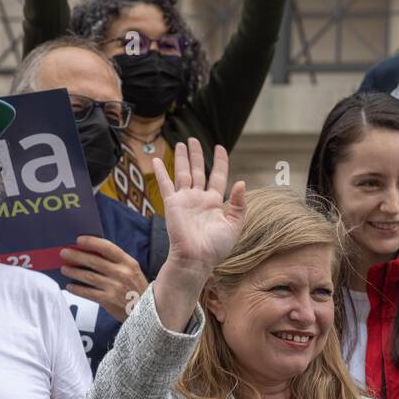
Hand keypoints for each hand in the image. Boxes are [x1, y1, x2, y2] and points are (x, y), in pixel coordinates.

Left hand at [59, 236, 147, 322]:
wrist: (147, 313)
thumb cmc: (136, 290)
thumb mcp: (132, 272)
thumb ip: (116, 263)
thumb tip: (92, 254)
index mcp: (129, 263)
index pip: (108, 248)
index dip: (91, 242)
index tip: (79, 240)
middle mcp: (122, 274)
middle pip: (94, 261)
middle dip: (76, 256)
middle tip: (64, 253)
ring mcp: (115, 288)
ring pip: (89, 276)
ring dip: (74, 272)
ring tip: (64, 269)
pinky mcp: (109, 301)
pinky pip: (88, 293)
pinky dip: (77, 289)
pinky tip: (70, 286)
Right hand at [153, 138, 246, 278]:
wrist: (196, 259)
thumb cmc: (215, 248)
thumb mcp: (234, 226)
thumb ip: (239, 205)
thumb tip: (241, 182)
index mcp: (214, 203)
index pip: (217, 176)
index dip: (219, 161)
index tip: (219, 148)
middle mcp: (199, 199)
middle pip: (198, 170)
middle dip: (196, 155)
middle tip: (193, 140)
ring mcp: (185, 200)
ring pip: (183, 173)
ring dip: (182, 158)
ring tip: (181, 143)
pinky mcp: (172, 204)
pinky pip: (166, 184)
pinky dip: (161, 172)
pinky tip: (157, 160)